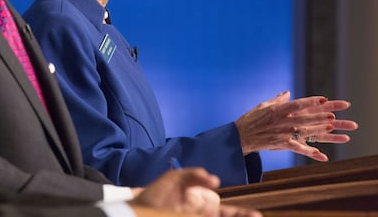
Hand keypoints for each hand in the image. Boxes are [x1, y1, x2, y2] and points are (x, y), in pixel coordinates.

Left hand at [130, 168, 260, 216]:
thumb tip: (216, 180)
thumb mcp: (173, 179)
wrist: (132, 210)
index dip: (240, 214)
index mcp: (199, 207)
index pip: (224, 212)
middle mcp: (199, 216)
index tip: (255, 215)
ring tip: (251, 216)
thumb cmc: (152, 196)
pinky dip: (213, 214)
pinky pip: (204, 216)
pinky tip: (216, 214)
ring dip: (232, 216)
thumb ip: (193, 175)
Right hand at [235, 90, 358, 160]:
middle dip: (318, 115)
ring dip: (317, 129)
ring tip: (330, 127)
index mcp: (277, 110)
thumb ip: (277, 101)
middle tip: (332, 114)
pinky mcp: (279, 144)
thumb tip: (287, 93)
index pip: (297, 104)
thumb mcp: (263, 106)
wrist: (240, 136)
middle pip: (303, 117)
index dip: (311, 102)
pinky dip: (307, 150)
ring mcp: (281, 133)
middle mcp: (280, 120)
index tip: (324, 99)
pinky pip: (296, 147)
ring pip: (302, 131)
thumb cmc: (251, 119)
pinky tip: (319, 153)